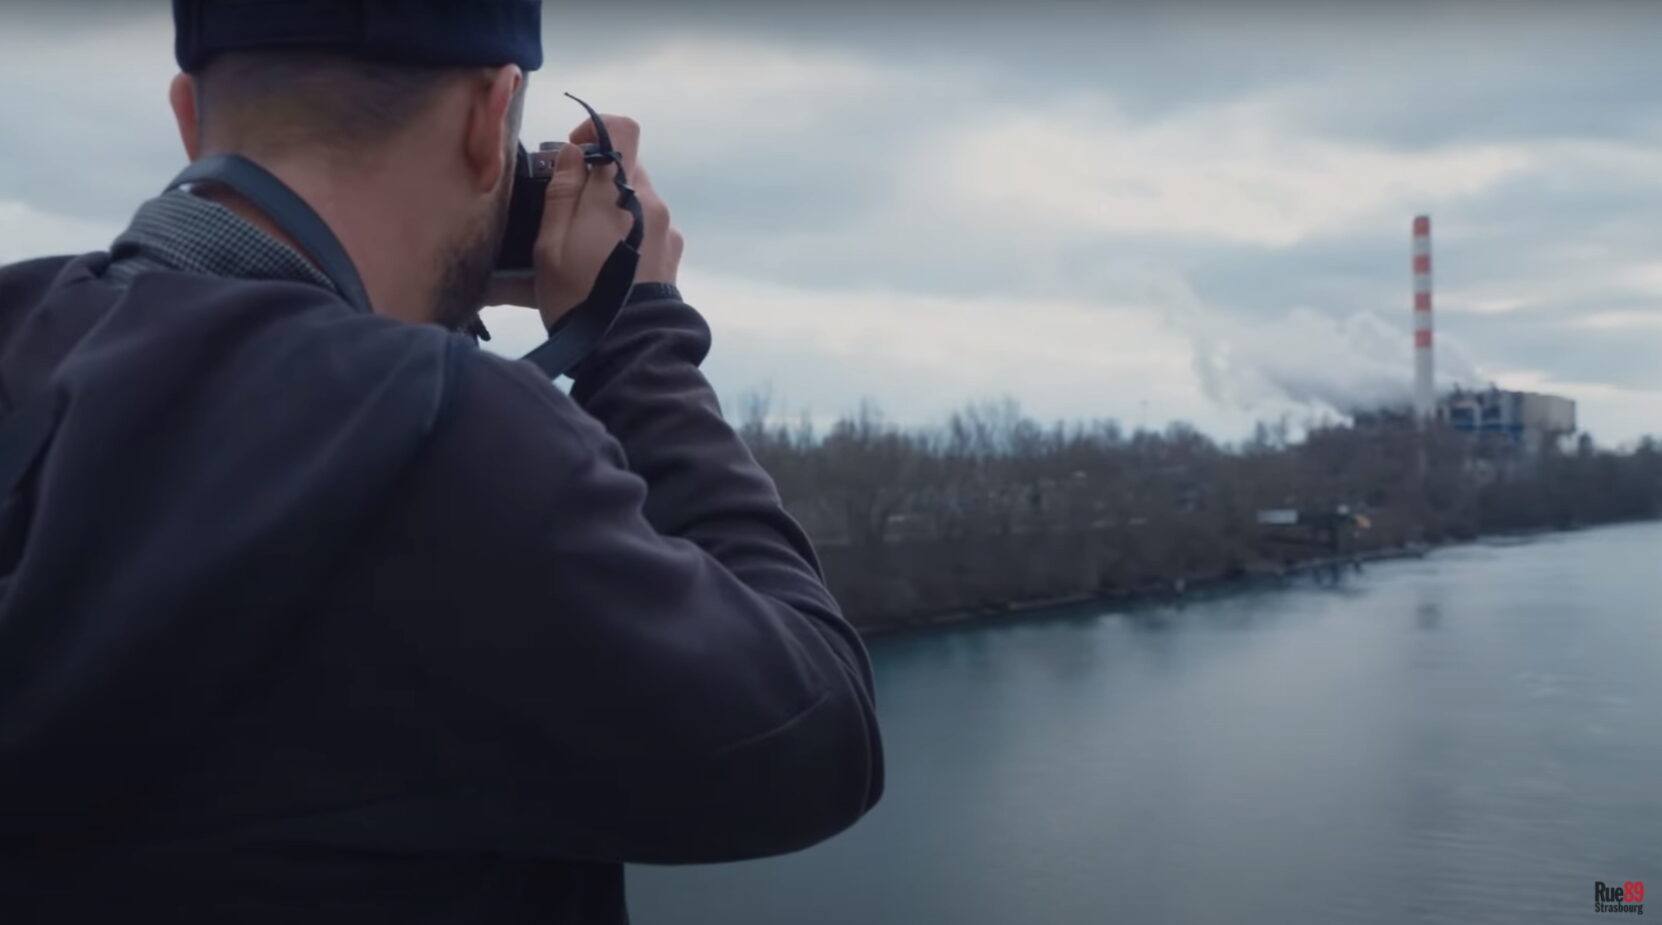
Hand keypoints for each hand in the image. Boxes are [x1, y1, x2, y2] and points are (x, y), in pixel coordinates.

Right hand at [531, 115, 683, 328]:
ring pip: (634, 201)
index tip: (571, 155)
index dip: (595, 130)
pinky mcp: (673, 255)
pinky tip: (604, 265)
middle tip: (565, 212)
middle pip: (625, 169)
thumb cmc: (579, 297)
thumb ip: (562, 191)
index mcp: (622, 193)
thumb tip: (574, 153)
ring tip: (582, 248)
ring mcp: (668, 231)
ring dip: (608, 211)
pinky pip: (646, 229)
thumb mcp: (551, 244)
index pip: (624, 129)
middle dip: (594, 181)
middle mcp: (653, 204)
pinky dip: (624, 235)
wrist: (627, 349)